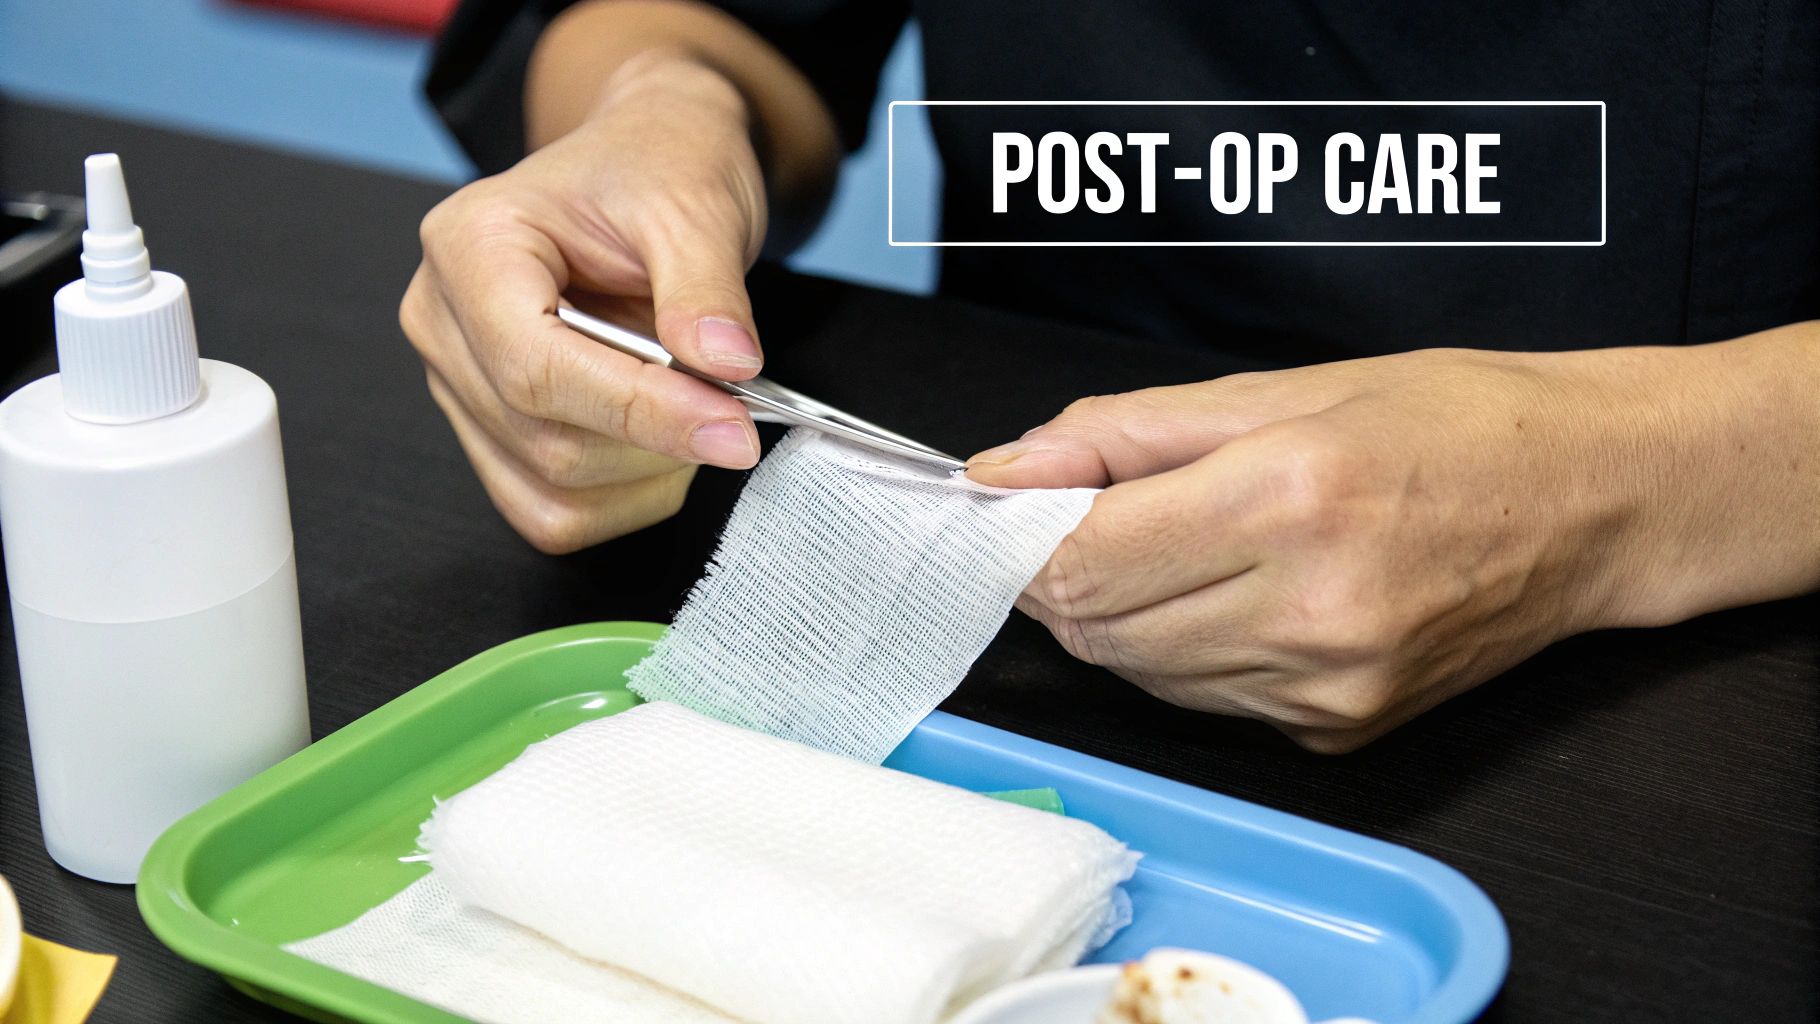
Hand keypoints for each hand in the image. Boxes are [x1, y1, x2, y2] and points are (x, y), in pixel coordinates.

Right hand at [402, 53, 766, 552]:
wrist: (647, 166)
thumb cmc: (657, 169)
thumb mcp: (697, 206)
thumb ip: (705, 290)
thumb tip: (727, 368)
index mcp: (471, 246)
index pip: (536, 368)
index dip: (639, 410)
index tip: (733, 428)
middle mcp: (443, 321)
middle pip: (544, 439)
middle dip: (657, 440)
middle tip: (740, 410)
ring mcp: (459, 384)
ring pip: (549, 488)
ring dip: (648, 472)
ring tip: (699, 406)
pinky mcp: (490, 432)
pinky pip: (551, 510)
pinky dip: (627, 497)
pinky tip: (668, 442)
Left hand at [965, 346, 1721, 751]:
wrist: (1596, 502)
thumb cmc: (1455, 423)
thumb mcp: (1283, 387)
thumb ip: (1129, 433)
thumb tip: (1009, 471)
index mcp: (1288, 500)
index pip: (1084, 563)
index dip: (1020, 539)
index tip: (1004, 507)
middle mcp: (1308, 613)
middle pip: (1098, 629)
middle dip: (1065, 574)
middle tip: (1088, 514)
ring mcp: (1327, 688)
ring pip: (1141, 673)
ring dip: (1124, 613)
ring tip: (1183, 542)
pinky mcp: (1339, 734)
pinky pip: (1204, 700)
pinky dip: (1184, 649)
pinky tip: (1236, 592)